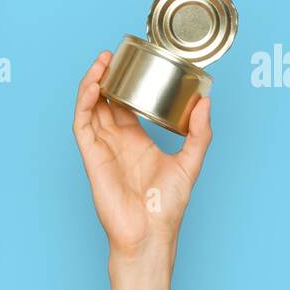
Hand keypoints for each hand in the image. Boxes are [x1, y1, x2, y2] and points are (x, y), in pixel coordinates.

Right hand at [73, 50, 212, 258]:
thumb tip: (207, 102)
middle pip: (105, 101)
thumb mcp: (191, 162)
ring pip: (90, 108)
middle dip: (106, 77)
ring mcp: (102, 148)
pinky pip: (82, 124)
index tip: (132, 63)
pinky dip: (84, 102)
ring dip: (92, 83)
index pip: (125, 105)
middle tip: (114, 55)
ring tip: (102, 61)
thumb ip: (199, 133)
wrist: (151, 234)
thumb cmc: (167, 207)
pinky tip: (93, 86)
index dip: (124, 84)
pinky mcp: (92, 157)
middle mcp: (116, 142)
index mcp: (136, 141)